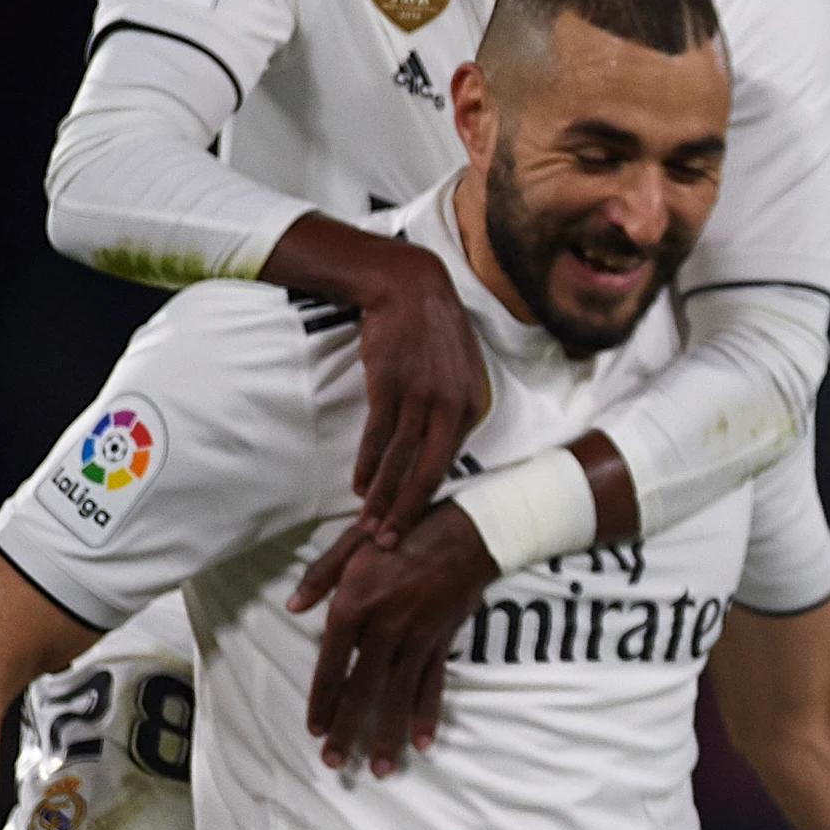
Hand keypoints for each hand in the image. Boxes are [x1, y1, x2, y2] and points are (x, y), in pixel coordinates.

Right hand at [264, 213, 489, 548]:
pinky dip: (368, 463)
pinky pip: (379, 434)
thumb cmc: (431, 331)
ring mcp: (421, 395)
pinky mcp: (391, 383)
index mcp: (471, 405)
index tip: (416, 526)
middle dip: (407, 511)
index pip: (450, 464)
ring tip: (368, 524)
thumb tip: (440, 445)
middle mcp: (451, 405)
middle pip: (429, 471)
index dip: (430, 498)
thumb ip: (452, 408)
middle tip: (389, 543)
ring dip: (382, 495)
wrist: (409, 286)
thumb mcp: (457, 370)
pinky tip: (358, 485)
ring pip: (402, 459)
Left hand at [296, 502, 499, 774]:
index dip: (322, 699)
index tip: (315, 730)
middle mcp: (385, 626)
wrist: (468, 532)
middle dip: (349, 729)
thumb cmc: (403, 531)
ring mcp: (417, 637)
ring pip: (399, 694)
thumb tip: (292, 607)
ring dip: (389, 734)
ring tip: (382, 768)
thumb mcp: (353, 542)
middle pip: (363, 688)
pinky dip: (427, 714)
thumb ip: (321, 575)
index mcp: (355, 604)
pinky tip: (422, 741)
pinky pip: (433, 684)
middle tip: (337, 763)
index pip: (332, 662)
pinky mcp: (442, 641)